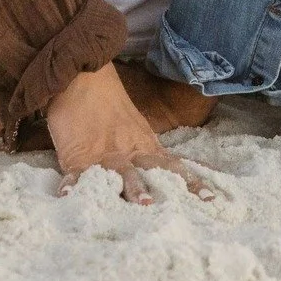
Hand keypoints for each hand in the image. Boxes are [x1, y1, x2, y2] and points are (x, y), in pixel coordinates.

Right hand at [45, 63, 213, 204]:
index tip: (210, 200)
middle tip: (169, 205)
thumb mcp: (136, 128)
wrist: (83, 75)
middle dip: (161, 189)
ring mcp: (103, 153)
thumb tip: (171, 172)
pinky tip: (70, 194)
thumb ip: (148, 150)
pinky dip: (73, 184)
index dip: (191, 183)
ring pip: (120, 172)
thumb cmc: (109, 103)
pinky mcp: (76, 154)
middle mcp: (128, 151)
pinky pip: (75, 172)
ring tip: (141, 203)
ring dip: (131, 187)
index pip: (173, 167)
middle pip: (149, 171)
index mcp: (144, 145)